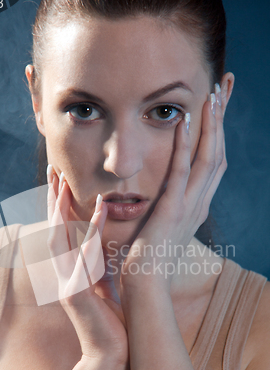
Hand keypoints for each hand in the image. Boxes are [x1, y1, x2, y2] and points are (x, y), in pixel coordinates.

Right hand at [46, 168, 128, 369]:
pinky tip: (99, 208)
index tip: (60, 184)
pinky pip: (84, 256)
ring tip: (62, 181)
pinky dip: (91, 231)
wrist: (113, 358)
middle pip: (52, 231)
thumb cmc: (112, 326)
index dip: (58, 210)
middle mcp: (63, 277)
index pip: (61, 236)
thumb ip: (98, 268)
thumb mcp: (104, 290)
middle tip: (52, 171)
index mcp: (70, 275)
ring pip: (58, 240)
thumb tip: (102, 248)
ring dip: (60, 209)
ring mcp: (66, 284)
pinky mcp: (76, 294)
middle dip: (51, 202)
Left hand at [120, 86, 225, 291]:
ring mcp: (189, 206)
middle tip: (224, 85)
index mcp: (197, 204)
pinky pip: (181, 172)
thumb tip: (168, 194)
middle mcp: (199, 202)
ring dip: (211, 124)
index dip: (218, 130)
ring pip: (208, 157)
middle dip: (222, 117)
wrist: (146, 284)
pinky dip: (185, 146)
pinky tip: (185, 121)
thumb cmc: (151, 257)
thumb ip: (170, 207)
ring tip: (213, 93)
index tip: (217, 103)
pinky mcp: (173, 210)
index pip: (214, 160)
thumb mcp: (165, 226)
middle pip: (219, 151)